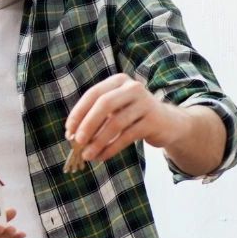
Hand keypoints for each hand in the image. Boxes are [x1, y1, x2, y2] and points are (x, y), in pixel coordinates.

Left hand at [65, 74, 180, 163]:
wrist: (167, 122)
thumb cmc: (132, 116)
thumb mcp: (114, 110)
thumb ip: (94, 118)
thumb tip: (72, 135)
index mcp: (118, 81)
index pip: (93, 94)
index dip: (79, 112)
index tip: (69, 130)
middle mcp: (133, 88)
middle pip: (104, 104)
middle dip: (88, 124)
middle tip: (77, 142)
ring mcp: (145, 103)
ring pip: (116, 123)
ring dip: (99, 141)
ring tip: (88, 155)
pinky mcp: (153, 120)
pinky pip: (127, 136)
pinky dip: (111, 148)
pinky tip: (102, 156)